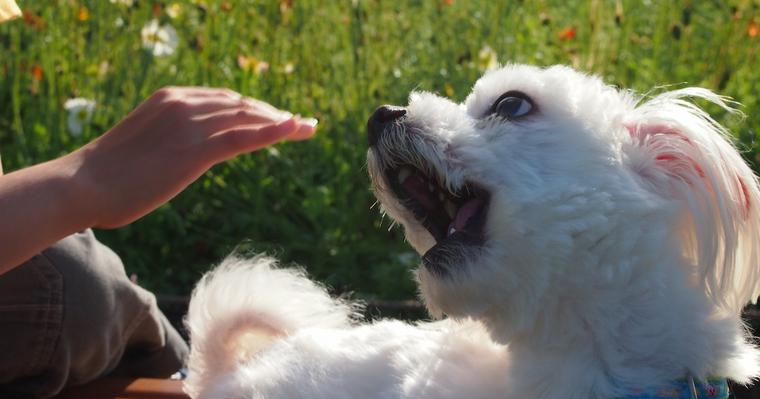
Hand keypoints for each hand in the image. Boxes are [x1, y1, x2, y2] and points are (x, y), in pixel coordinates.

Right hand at [66, 86, 316, 227]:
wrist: (81, 185)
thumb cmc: (107, 175)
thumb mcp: (145, 145)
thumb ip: (171, 140)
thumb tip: (185, 154)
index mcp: (172, 98)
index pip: (226, 100)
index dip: (256, 109)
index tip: (277, 118)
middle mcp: (185, 104)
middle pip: (243, 105)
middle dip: (275, 115)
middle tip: (301, 125)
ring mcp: (191, 125)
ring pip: (249, 119)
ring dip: (283, 123)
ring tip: (308, 129)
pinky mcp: (194, 151)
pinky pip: (243, 138)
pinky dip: (274, 133)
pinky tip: (295, 131)